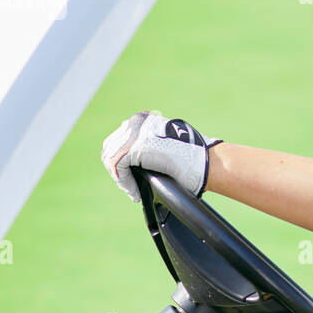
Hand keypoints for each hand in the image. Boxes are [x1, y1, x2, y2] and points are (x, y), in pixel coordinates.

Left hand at [100, 111, 221, 202]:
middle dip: (118, 169)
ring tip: (133, 191)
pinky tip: (135, 192)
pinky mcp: (132, 149)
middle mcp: (135, 123)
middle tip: (131, 186)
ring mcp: (133, 134)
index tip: (132, 177)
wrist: (202, 161)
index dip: (121, 161)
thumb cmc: (192, 158)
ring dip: (121, 178)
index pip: (118, 140)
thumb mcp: (165, 144)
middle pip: (110, 148)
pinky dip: (125, 183)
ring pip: (111, 159)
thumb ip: (148, 145)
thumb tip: (134, 161)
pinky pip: (118, 169)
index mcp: (142, 119)